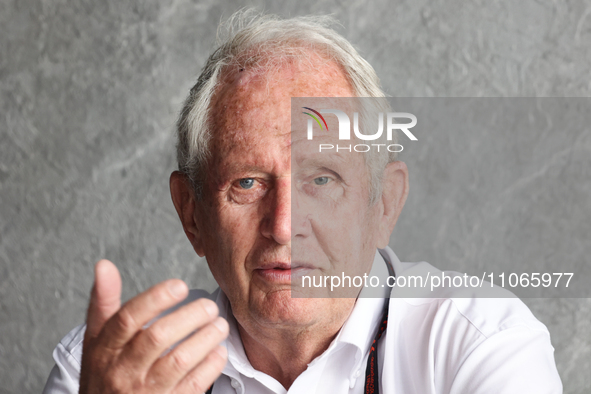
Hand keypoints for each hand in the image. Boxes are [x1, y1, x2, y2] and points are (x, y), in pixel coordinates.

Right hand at [79, 260, 228, 392]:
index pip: (127, 318)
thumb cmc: (103, 373)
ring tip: (220, 325)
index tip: (180, 285)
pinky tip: (219, 352)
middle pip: (157, 337)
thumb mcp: (95, 339)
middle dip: (189, 317)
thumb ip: (103, 302)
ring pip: (178, 362)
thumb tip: (104, 265)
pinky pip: (191, 387)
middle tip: (210, 306)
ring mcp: (143, 392)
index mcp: (104, 348)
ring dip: (204, 340)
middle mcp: (121, 370)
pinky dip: (209, 367)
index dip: (155, 299)